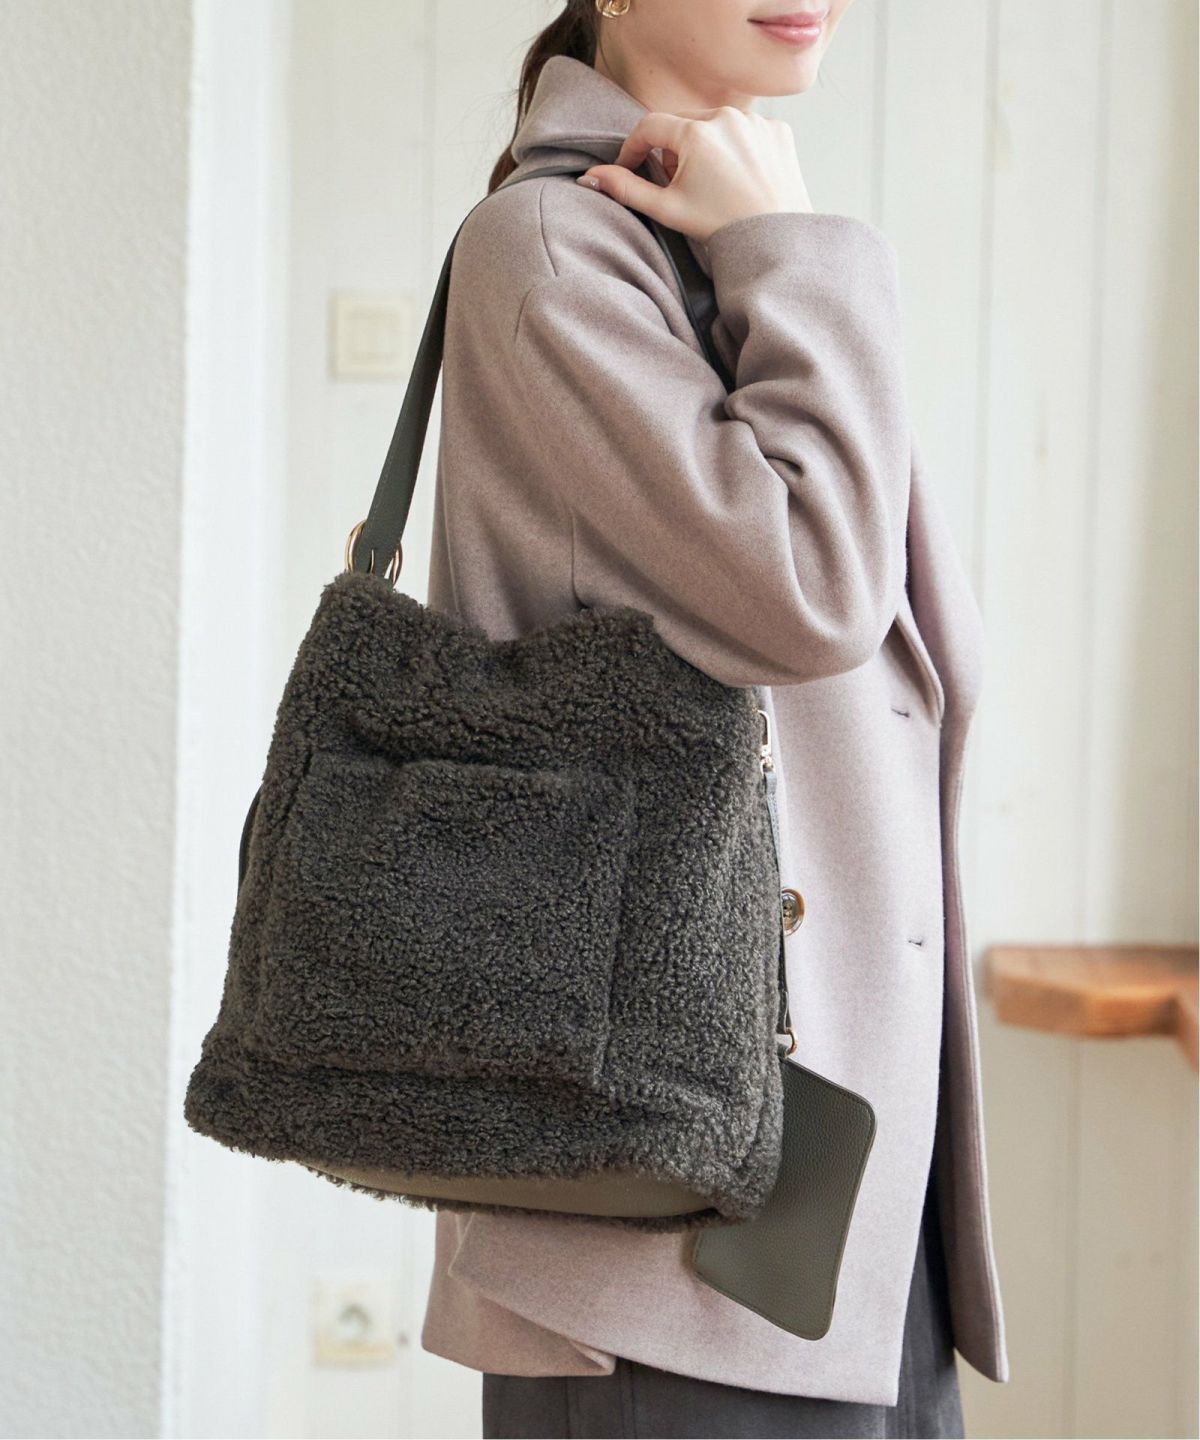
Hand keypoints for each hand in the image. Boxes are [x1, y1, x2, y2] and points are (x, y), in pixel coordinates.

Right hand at [576, 105, 812, 243]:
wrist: (777, 240)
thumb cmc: (721, 227)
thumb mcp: (667, 209)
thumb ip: (626, 189)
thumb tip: (591, 178)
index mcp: (696, 133)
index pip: (650, 126)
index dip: (635, 148)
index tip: (631, 166)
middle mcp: (727, 117)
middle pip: (683, 124)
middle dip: (673, 151)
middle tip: (676, 184)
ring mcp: (756, 122)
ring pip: (715, 126)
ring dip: (704, 148)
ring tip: (710, 184)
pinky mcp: (778, 130)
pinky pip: (746, 132)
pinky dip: (736, 150)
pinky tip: (739, 179)